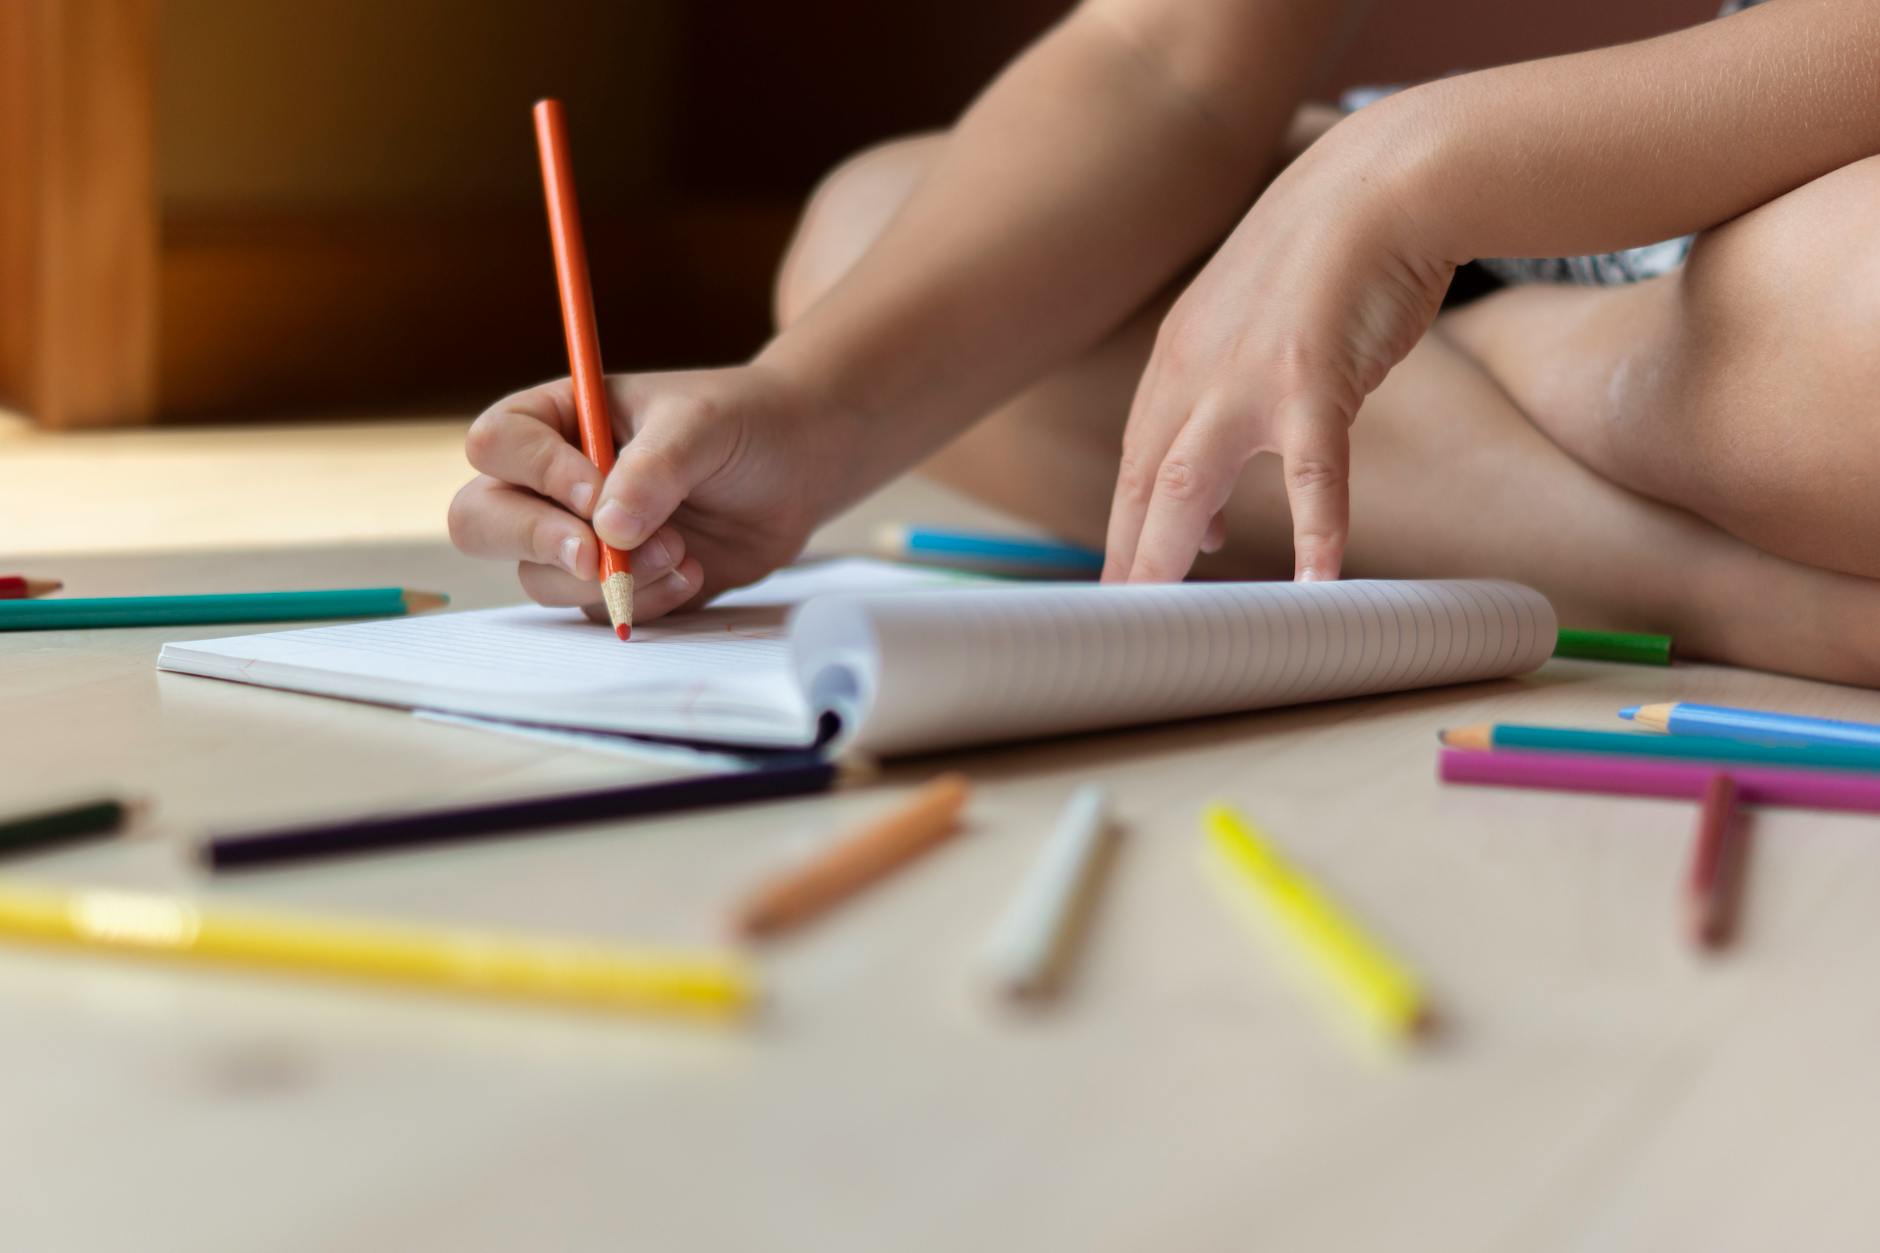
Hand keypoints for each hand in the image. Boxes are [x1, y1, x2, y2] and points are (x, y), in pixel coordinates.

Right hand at [449, 363, 858, 621]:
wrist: (799, 469)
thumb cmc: (744, 424)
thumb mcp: (703, 424)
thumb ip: (655, 467)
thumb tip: (607, 530)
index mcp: (557, 419)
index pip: (497, 444)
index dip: (538, 475)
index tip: (597, 493)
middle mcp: (553, 481)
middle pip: (481, 519)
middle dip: (536, 541)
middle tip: (597, 556)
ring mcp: (580, 537)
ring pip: (539, 578)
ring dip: (607, 579)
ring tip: (680, 551)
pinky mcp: (616, 584)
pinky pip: (596, 612)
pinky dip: (642, 604)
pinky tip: (694, 572)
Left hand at [1103, 103, 1452, 583]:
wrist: (1382, 179)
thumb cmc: (1327, 259)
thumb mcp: (1248, 325)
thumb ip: (1222, 399)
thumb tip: (1212, 506)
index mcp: (1177, 359)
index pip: (1137, 460)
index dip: (1127, 525)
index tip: (1121, 579)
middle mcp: (1194, 371)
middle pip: (1144, 482)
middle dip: (1128, 554)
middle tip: (1118, 619)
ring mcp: (1249, 377)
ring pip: (1193, 484)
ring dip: (1172, 553)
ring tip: (1167, 617)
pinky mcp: (1315, 379)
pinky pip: (1313, 472)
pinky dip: (1316, 530)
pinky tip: (1318, 584)